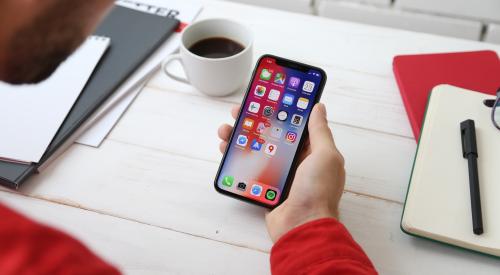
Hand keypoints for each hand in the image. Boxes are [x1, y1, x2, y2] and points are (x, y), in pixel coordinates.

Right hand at [217, 103, 344, 241]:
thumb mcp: (325, 155)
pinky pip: (249, 168)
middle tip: (238, 112)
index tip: (265, 98)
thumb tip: (319, 107)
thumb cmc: (318, 191)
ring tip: (226, 130)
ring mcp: (279, 173)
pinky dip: (237, 159)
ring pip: (256, 149)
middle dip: (254, 121)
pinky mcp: (265, 185)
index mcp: (312, 151)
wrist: (302, 226)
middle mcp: (295, 160)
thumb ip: (320, 131)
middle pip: (270, 134)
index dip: (279, 110)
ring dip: (240, 138)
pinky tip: (226, 151)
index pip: (293, 124)